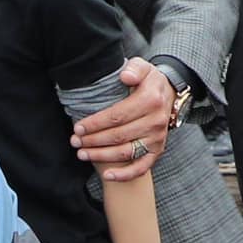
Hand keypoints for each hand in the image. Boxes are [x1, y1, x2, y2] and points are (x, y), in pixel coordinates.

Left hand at [70, 58, 172, 182]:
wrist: (167, 94)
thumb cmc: (147, 82)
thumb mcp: (142, 67)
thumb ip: (134, 68)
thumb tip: (125, 77)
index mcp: (151, 100)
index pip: (117, 116)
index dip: (95, 124)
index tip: (78, 128)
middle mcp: (156, 121)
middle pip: (118, 136)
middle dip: (93, 141)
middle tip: (74, 142)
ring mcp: (157, 138)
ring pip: (125, 152)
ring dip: (101, 156)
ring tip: (81, 154)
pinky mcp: (157, 150)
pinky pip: (142, 167)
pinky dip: (124, 175)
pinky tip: (107, 175)